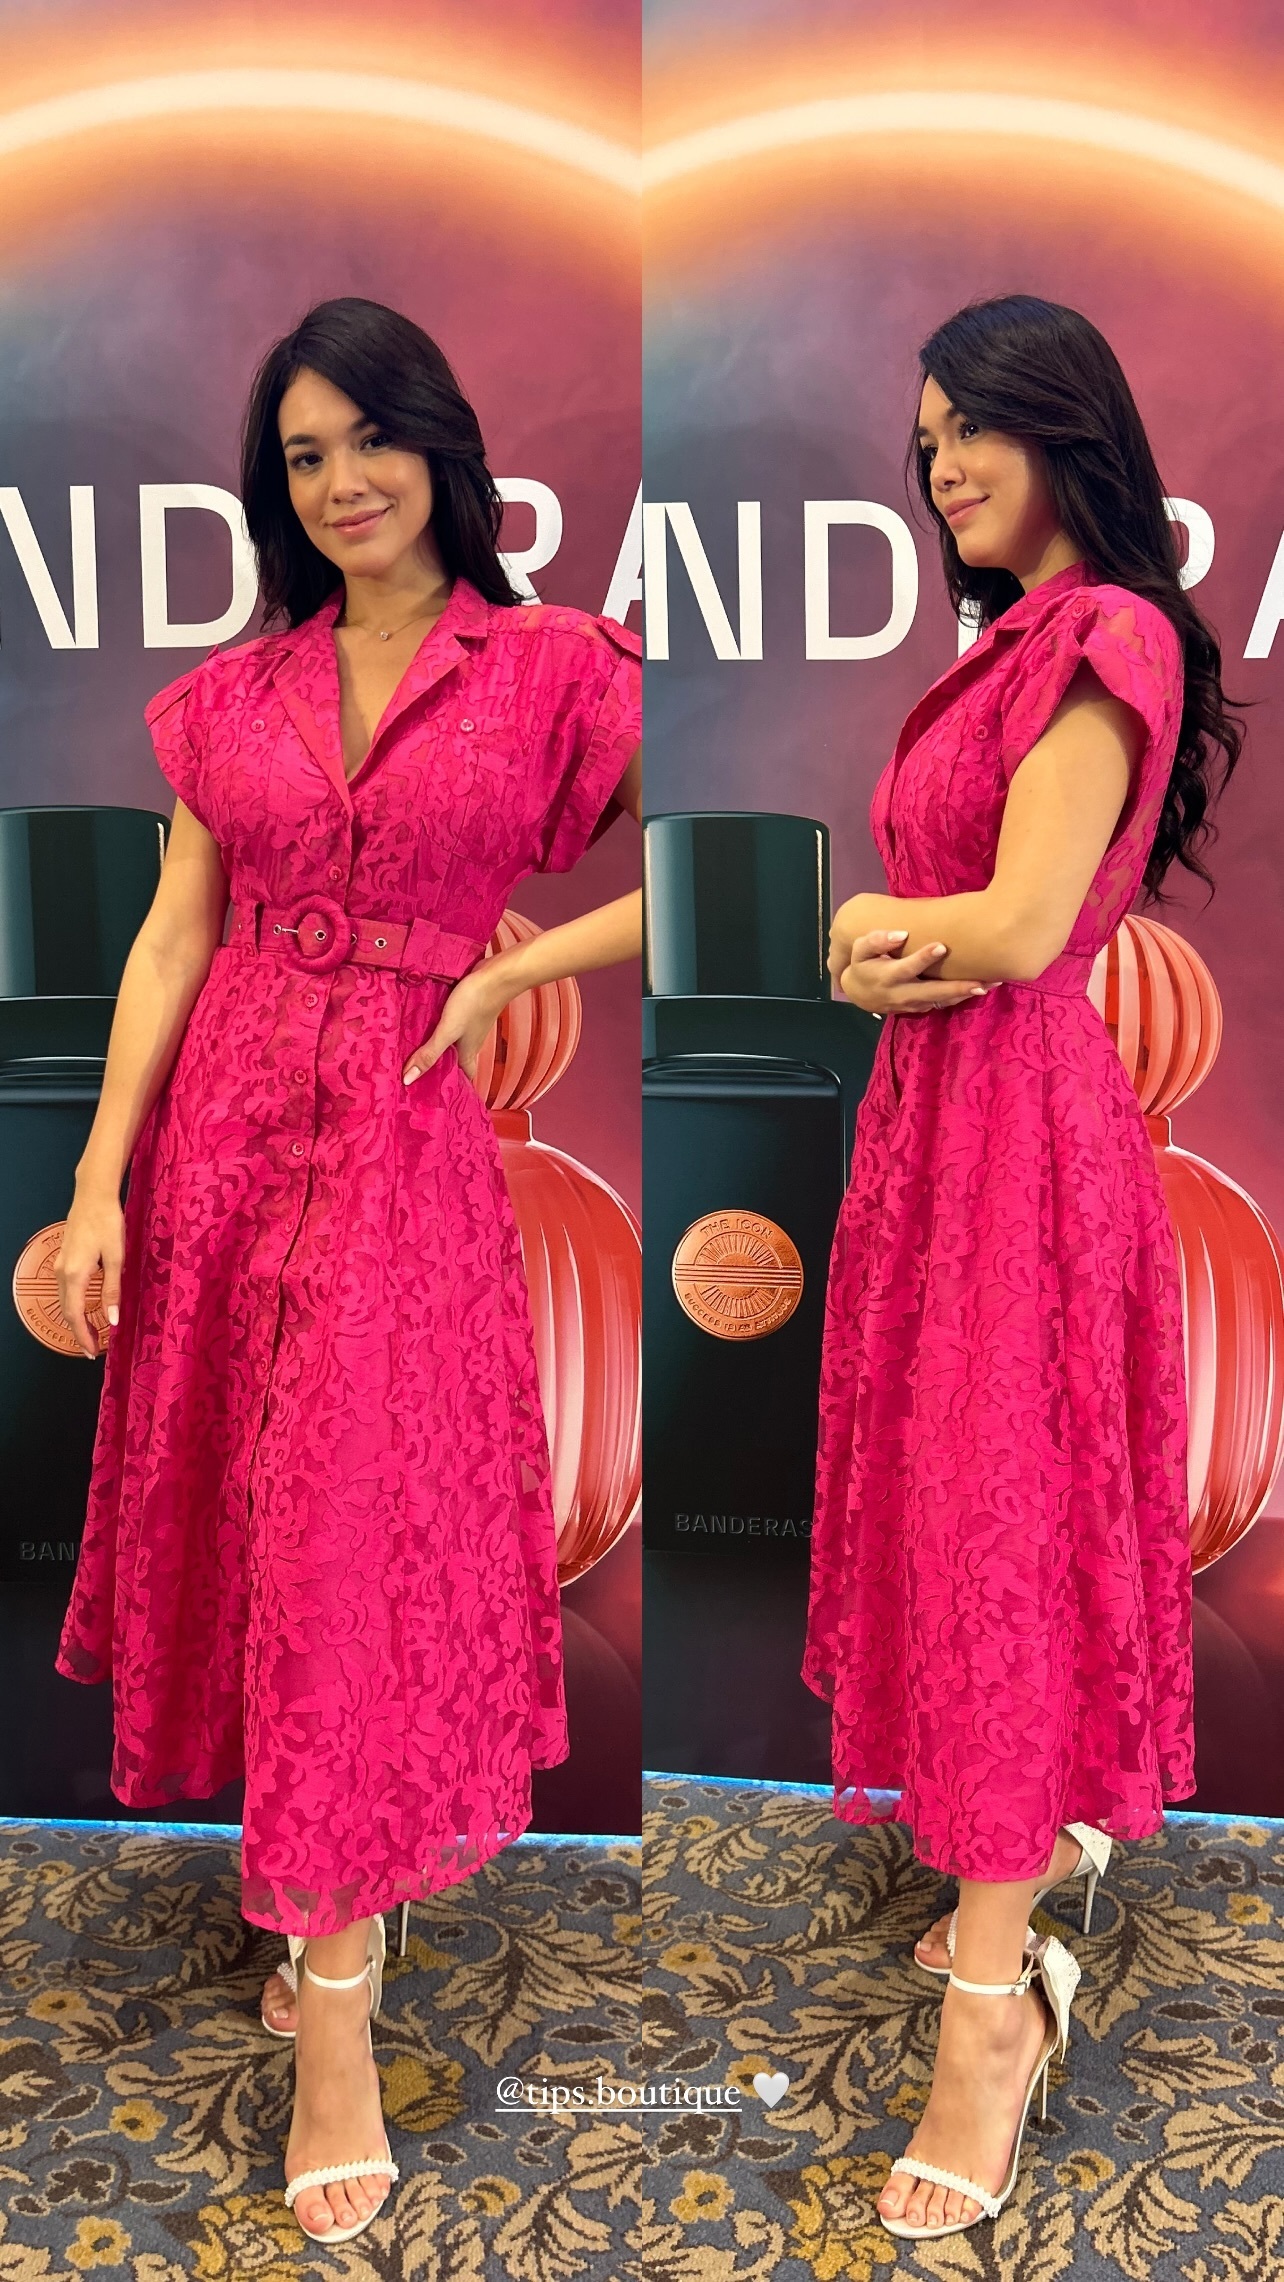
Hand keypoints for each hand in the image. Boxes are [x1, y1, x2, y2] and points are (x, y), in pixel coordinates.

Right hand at [56, 1188, 124, 1357]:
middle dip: (79, 1332)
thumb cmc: (108, 1223)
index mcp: (75, 1275)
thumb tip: (112, 1320)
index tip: (93, 1352)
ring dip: (77, 1319)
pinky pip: (66, 1289)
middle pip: (67, 1311)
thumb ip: (112, 1290)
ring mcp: (60, 1264)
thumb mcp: (116, 1258)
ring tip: (93, 1332)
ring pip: (65, 1300)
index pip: (75, 1315)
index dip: (83, 1336)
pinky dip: (75, 1304)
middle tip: (94, 1348)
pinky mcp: (64, 1257)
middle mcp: (62, 1272)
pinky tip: (87, 1307)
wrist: (93, 1195)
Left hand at [402, 960, 510, 1090]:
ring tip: (416, 1053)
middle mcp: (470, 1043)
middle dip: (440, 1071)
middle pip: (456, 1063)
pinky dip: (440, 1032)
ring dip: (438, 1050)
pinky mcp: (466, 1012)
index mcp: (468, 1054)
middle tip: (417, 1076)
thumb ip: (429, 1054)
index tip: (435, 1097)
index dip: (453, 1089)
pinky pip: (451, 1028)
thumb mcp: (448, 1031)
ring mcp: (469, 1027)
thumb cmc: (474, 1004)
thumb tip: (408, 1079)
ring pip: (453, 1045)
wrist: (496, 976)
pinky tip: (426, 1027)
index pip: (463, 1079)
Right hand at [831, 928, 990, 1015]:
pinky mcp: (921, 1008)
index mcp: (887, 977)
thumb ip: (876, 941)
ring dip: (966, 994)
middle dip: (956, 987)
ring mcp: (913, 1004)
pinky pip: (943, 1004)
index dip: (923, 958)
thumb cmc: (863, 965)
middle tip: (981, 982)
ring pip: (942, 1001)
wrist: (859, 994)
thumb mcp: (860, 951)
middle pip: (932, 992)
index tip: (941, 946)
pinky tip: (983, 987)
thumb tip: (900, 934)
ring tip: (991, 984)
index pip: (907, 968)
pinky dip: (962, 997)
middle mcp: (902, 993)